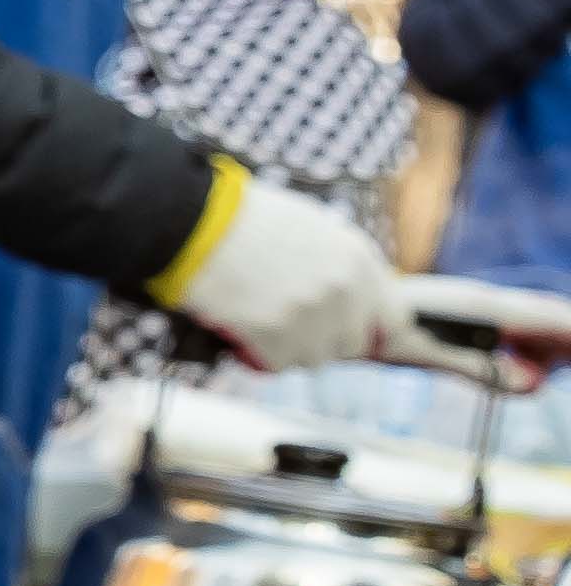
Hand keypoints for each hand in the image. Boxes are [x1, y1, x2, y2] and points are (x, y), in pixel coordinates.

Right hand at [163, 175, 399, 374]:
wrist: (192, 221)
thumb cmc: (244, 220)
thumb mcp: (311, 229)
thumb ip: (341, 267)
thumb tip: (354, 304)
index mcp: (356, 260)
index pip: (393, 319)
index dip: (369, 329)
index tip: (347, 332)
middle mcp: (342, 290)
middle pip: (350, 345)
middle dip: (321, 340)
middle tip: (287, 323)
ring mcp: (309, 314)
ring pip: (313, 359)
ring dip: (287, 349)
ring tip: (258, 320)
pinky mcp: (273, 334)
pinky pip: (276, 365)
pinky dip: (258, 355)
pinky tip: (241, 330)